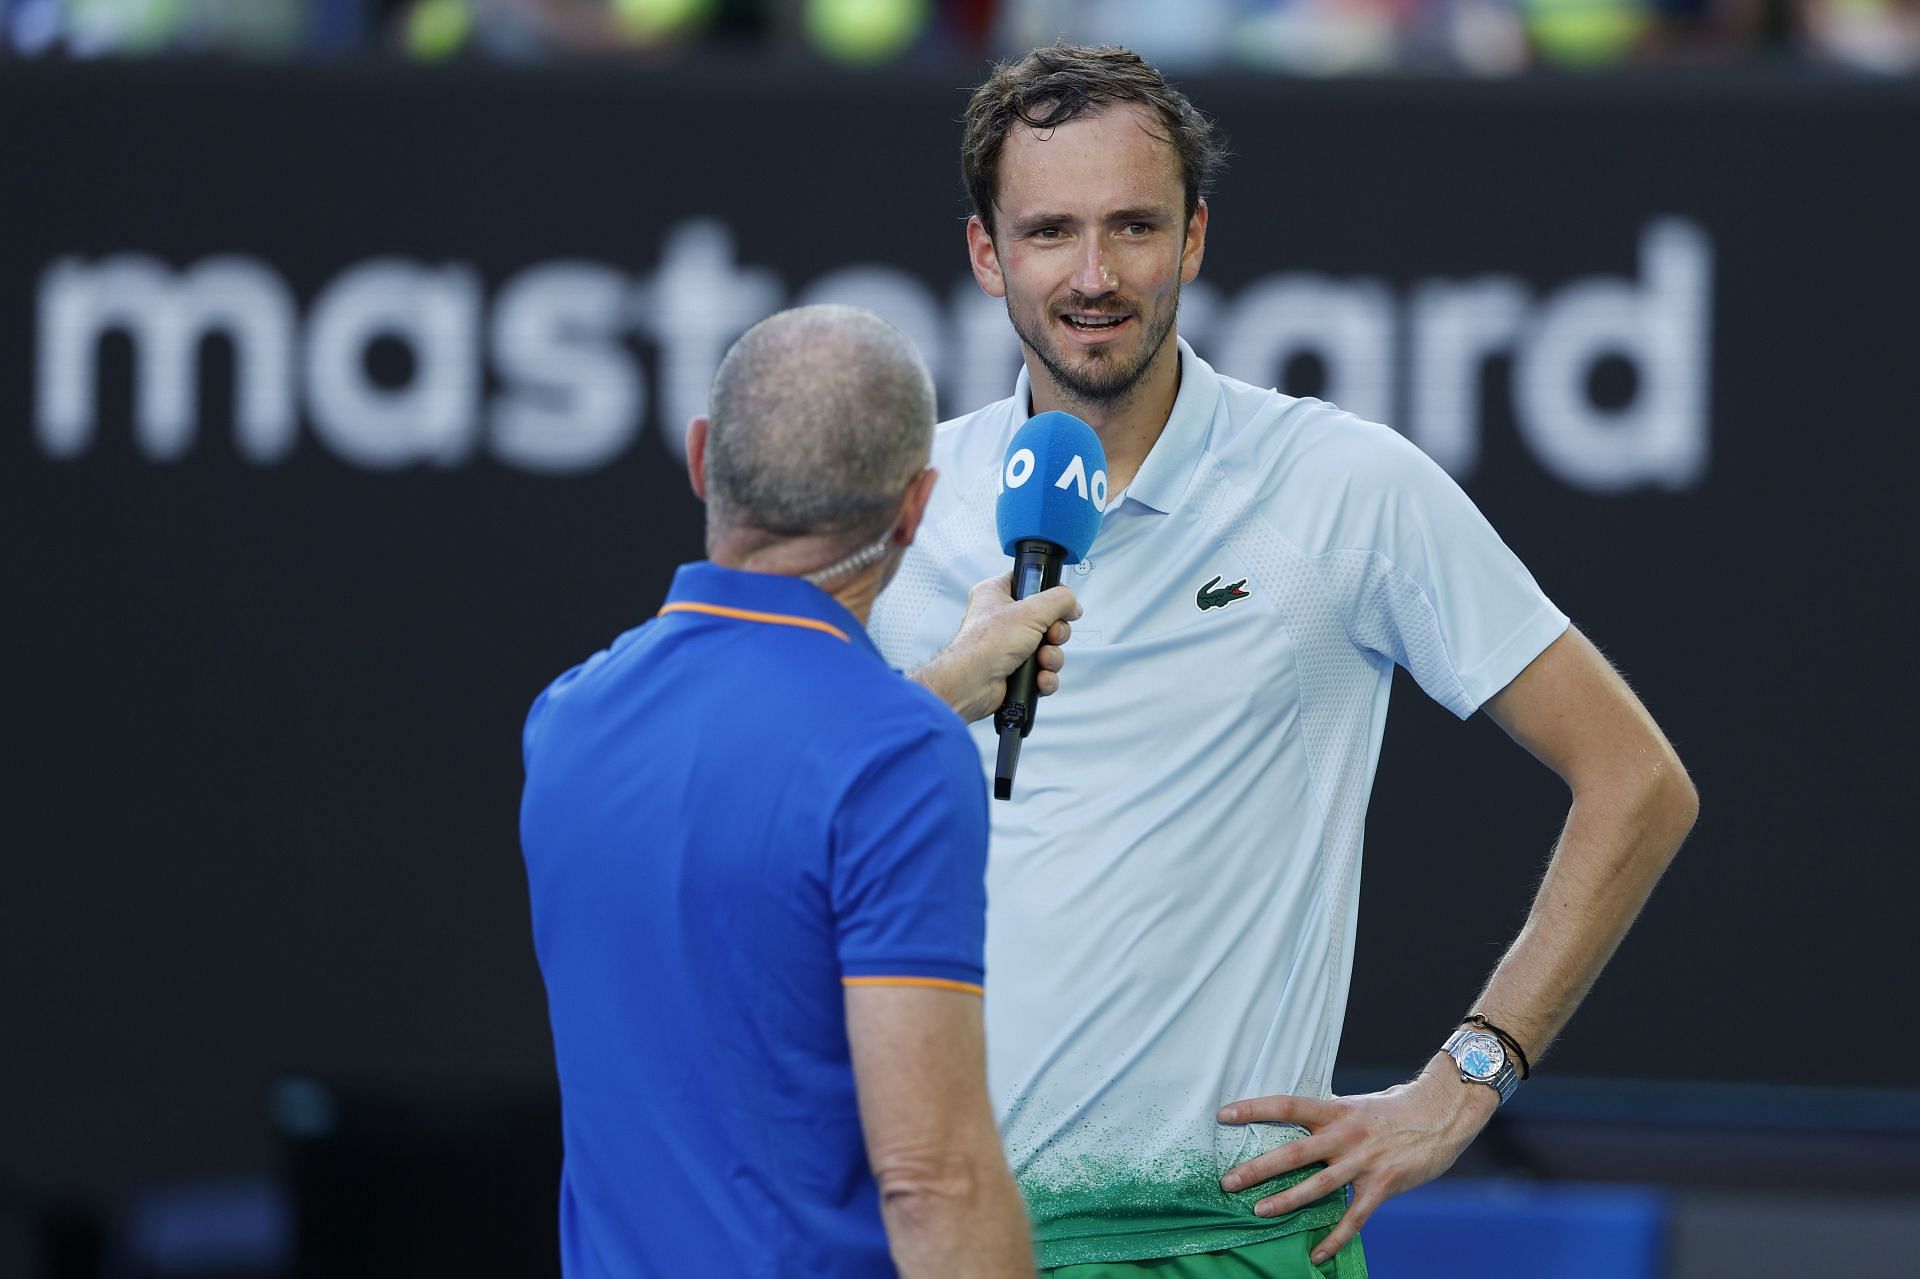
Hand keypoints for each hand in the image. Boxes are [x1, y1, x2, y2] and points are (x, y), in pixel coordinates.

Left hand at [913, 574, 1081, 722]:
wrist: (971, 686)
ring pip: (1048, 647)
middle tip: (1050, 635)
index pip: (1030, 583)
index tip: (1061, 603)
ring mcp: (1009, 646)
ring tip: (1041, 660)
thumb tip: (1072, 603)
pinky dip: (1046, 676)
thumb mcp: (1030, 611)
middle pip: (1047, 619)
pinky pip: (1043, 671)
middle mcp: (1003, 619)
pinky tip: (1039, 678)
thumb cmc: (984, 646)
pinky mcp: (1015, 670)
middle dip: (1055, 633)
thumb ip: (1058, 600)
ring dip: (1052, 657)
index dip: (1050, 593)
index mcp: (997, 594)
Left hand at [1216, 1053, 1497, 1263]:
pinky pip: (1354, 1217)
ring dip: (1286, 1200)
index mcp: (1335, 1110)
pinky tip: (1318, 1254)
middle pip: (1294, 1152)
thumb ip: (1329, 1119)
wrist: (1442, 1113)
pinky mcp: (1383, 1184)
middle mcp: (1345, 1134)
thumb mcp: (1356, 1105)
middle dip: (1258, 1168)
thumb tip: (1298, 1123)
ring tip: (1258, 1212)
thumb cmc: (1395, 1108)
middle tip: (1228, 1180)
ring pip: (1317, 1185)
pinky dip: (1335, 1237)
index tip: (1223, 1114)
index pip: (1286, 1105)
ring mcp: (1364, 1160)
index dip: (1254, 1109)